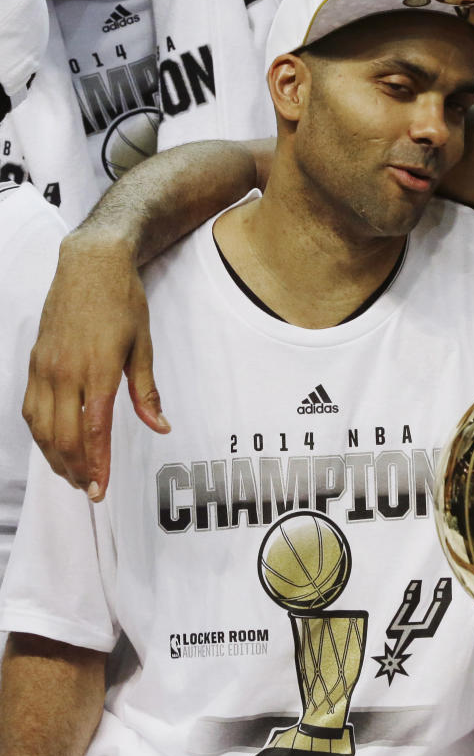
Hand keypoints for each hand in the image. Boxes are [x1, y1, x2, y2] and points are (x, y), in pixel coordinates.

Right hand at [21, 230, 168, 500]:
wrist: (90, 265)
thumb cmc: (123, 302)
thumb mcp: (144, 346)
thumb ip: (147, 391)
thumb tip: (161, 426)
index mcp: (97, 370)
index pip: (93, 430)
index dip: (97, 464)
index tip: (101, 489)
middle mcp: (64, 372)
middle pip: (63, 436)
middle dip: (76, 469)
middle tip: (91, 490)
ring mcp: (44, 368)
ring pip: (41, 427)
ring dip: (55, 457)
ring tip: (73, 475)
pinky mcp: (34, 362)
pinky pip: (31, 408)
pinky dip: (40, 434)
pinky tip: (53, 446)